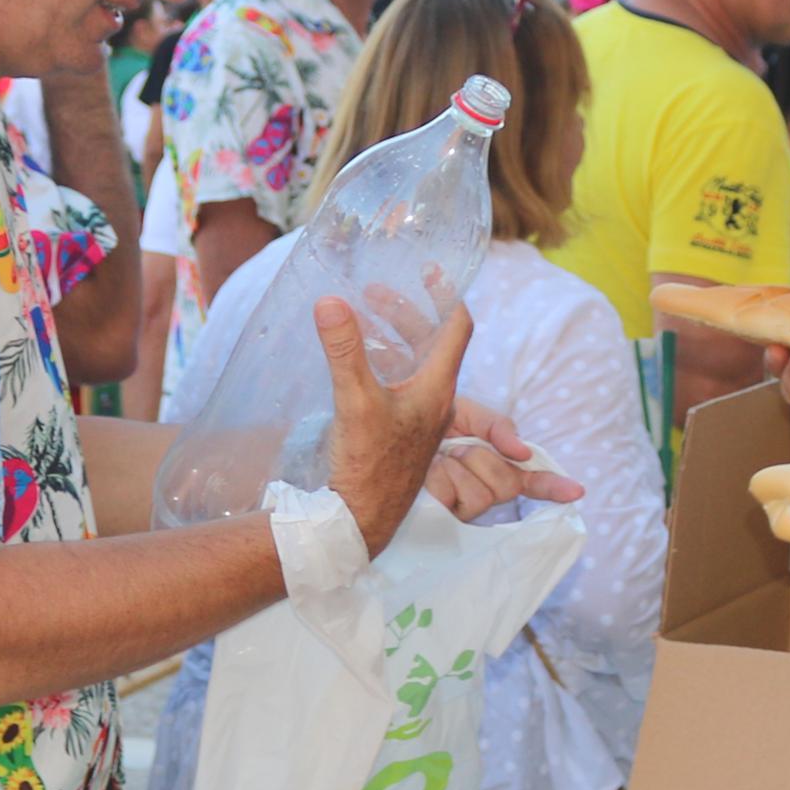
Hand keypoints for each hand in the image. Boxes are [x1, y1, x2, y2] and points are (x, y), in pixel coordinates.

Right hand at [316, 290, 469, 554]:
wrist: (359, 519)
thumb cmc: (367, 465)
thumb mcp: (354, 401)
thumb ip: (344, 350)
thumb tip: (332, 301)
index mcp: (436, 389)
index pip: (457, 329)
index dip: (446, 294)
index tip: (431, 269)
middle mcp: (434, 401)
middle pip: (431, 342)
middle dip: (407, 311)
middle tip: (375, 291)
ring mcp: (418, 419)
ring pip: (414, 364)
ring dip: (394, 336)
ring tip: (362, 315)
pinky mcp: (399, 433)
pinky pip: (400, 384)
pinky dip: (385, 362)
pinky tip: (358, 360)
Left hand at [426, 403, 586, 519]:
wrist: (380, 430)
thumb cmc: (420, 421)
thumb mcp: (464, 412)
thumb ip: (497, 426)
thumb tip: (524, 453)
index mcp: (490, 463)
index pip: (529, 479)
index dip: (552, 486)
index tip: (576, 491)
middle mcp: (481, 488)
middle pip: (508, 482)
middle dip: (483, 457)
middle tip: (454, 447)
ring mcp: (462, 505)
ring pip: (485, 492)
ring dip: (460, 466)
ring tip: (435, 458)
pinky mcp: (442, 516)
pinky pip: (458, 498)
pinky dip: (442, 478)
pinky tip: (427, 475)